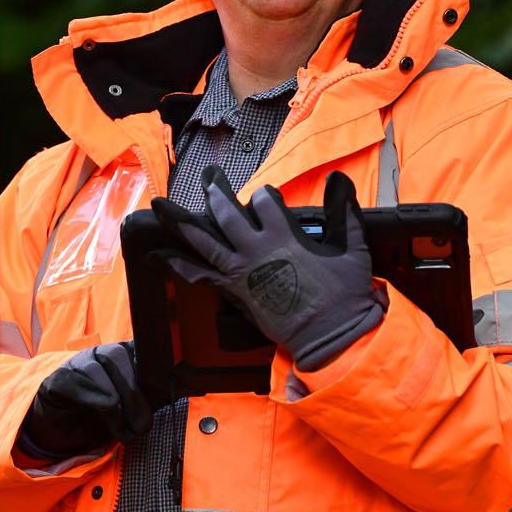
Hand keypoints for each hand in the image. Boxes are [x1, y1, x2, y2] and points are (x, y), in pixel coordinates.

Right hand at [16, 341, 152, 461]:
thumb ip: (151, 399)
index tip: (162, 383)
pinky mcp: (55, 380)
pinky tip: (104, 410)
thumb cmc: (103, 419)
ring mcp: (74, 365)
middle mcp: (96, 354)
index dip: (148, 360)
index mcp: (120, 355)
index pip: (135, 346)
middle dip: (132, 391)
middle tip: (142, 424)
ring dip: (114, 403)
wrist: (65, 436)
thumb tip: (177, 391)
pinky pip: (73, 382)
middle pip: (116, 355)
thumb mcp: (134, 410)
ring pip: (96, 368)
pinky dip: (92, 398)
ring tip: (124, 430)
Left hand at [150, 167, 385, 370]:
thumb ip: (344, 212)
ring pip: (203, 240)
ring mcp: (240, 272)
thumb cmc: (344, 296)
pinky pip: (199, 275)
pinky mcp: (233, 292)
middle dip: (215, 191)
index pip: (264, 202)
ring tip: (159, 205)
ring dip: (180, 221)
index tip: (267, 197)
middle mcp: (256, 250)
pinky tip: (158, 254)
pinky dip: (177, 264)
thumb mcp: (353, 249)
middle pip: (226, 213)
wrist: (330, 336)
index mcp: (284, 236)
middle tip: (208, 175)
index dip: (264, 195)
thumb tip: (339, 179)